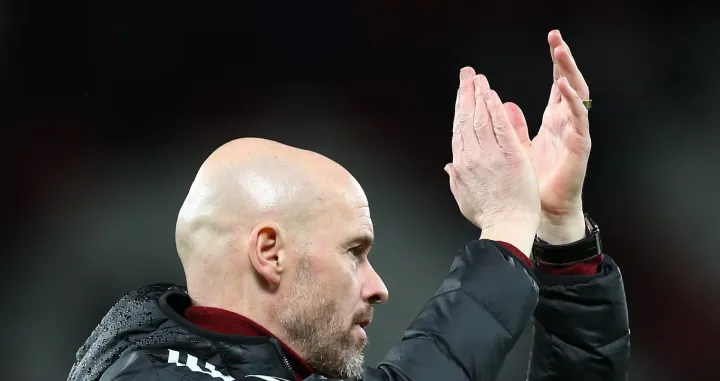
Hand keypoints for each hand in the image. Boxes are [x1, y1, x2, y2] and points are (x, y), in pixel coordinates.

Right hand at [445, 67, 540, 256]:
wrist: (506, 226)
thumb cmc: (489, 216)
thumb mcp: (464, 197)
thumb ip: (455, 178)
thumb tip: (448, 166)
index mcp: (462, 165)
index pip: (459, 129)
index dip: (460, 108)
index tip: (461, 94)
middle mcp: (472, 156)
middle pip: (466, 118)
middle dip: (466, 93)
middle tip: (467, 74)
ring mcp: (490, 155)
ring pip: (481, 118)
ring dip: (479, 95)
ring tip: (479, 78)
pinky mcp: (510, 155)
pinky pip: (500, 127)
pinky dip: (495, 109)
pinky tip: (492, 93)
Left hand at [503, 30, 590, 243]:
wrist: (541, 213)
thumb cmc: (529, 186)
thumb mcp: (515, 150)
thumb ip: (511, 127)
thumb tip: (500, 106)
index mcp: (552, 122)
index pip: (556, 85)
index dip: (555, 64)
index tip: (551, 40)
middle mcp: (565, 124)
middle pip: (567, 84)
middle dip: (563, 60)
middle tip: (557, 37)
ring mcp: (574, 134)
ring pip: (576, 96)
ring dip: (569, 72)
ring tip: (562, 51)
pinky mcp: (579, 147)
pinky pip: (578, 118)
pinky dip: (571, 100)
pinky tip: (563, 85)